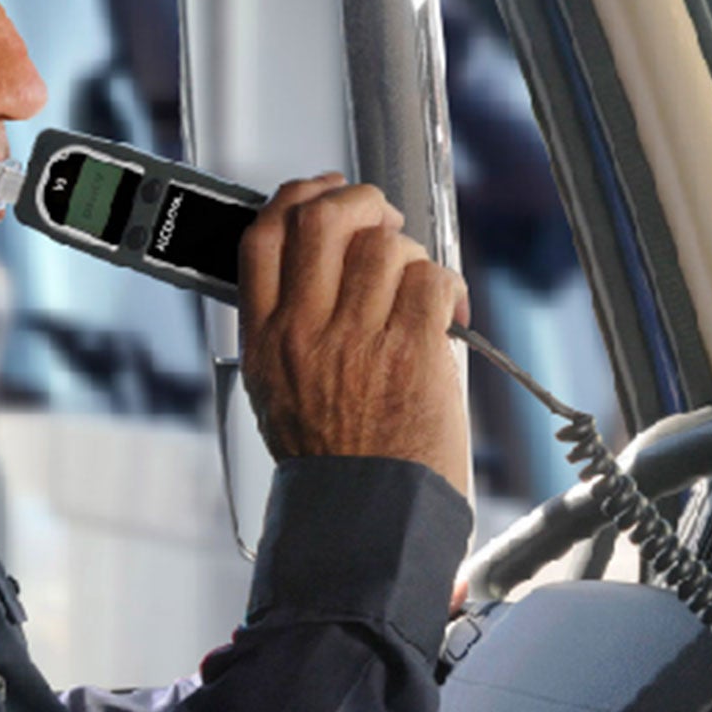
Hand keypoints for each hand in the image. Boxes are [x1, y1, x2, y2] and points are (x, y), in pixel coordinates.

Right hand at [239, 175, 471, 498]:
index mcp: (265, 339)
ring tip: (417, 291)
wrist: (365, 518)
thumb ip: (287, 327)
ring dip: (410, 256)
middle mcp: (304, 333)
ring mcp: (356, 341)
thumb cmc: (330, 462)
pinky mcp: (410, 353)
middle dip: (360, 202)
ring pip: (385, 245)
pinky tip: (447, 315)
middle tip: (382, 220)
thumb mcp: (275, 390)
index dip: (296, 196)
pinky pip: (430, 280)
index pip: (264, 236)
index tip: (321, 192)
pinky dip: (446, 287)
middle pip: (322, 220)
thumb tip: (320, 269)